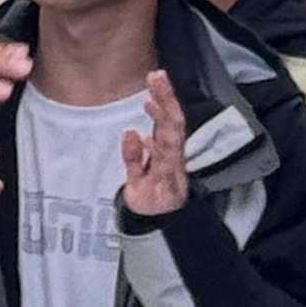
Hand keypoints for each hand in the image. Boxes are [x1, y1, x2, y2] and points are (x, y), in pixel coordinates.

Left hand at [116, 70, 190, 218]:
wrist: (153, 229)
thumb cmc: (149, 199)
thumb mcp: (137, 174)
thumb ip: (133, 154)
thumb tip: (131, 133)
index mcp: (169, 153)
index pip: (170, 120)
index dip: (166, 98)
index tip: (157, 76)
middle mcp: (172, 160)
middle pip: (174, 125)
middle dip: (167, 99)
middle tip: (157, 76)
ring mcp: (168, 174)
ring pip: (170, 142)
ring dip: (162, 119)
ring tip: (151, 98)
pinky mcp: (158, 189)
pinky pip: (155, 169)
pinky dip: (146, 153)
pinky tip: (137, 136)